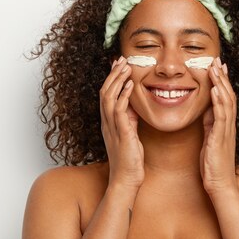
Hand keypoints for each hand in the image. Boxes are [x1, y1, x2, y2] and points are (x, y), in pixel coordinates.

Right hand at [99, 56, 144, 192]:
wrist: (126, 179)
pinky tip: (130, 85)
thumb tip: (133, 107)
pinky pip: (119, 111)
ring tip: (125, 66)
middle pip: (105, 92)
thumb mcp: (130, 135)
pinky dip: (124, 96)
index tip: (118, 65)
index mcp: (108, 123)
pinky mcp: (121, 133)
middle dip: (113, 74)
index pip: (106, 95)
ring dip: (117, 80)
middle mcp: (107, 123)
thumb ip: (129, 121)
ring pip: (109, 98)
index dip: (111, 79)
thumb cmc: (129, 160)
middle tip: (121, 59)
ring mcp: (112, 128)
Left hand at [200, 57, 237, 194]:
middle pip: (228, 95)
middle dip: (222, 77)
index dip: (222, 81)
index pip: (226, 98)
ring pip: (226, 101)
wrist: (220, 184)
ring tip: (215, 68)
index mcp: (225, 125)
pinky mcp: (221, 137)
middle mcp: (228, 125)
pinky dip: (218, 101)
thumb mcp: (210, 139)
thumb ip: (210, 124)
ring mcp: (226, 130)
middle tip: (217, 60)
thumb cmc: (214, 165)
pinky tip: (214, 89)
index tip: (218, 66)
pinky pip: (221, 116)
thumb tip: (207, 109)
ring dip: (221, 83)